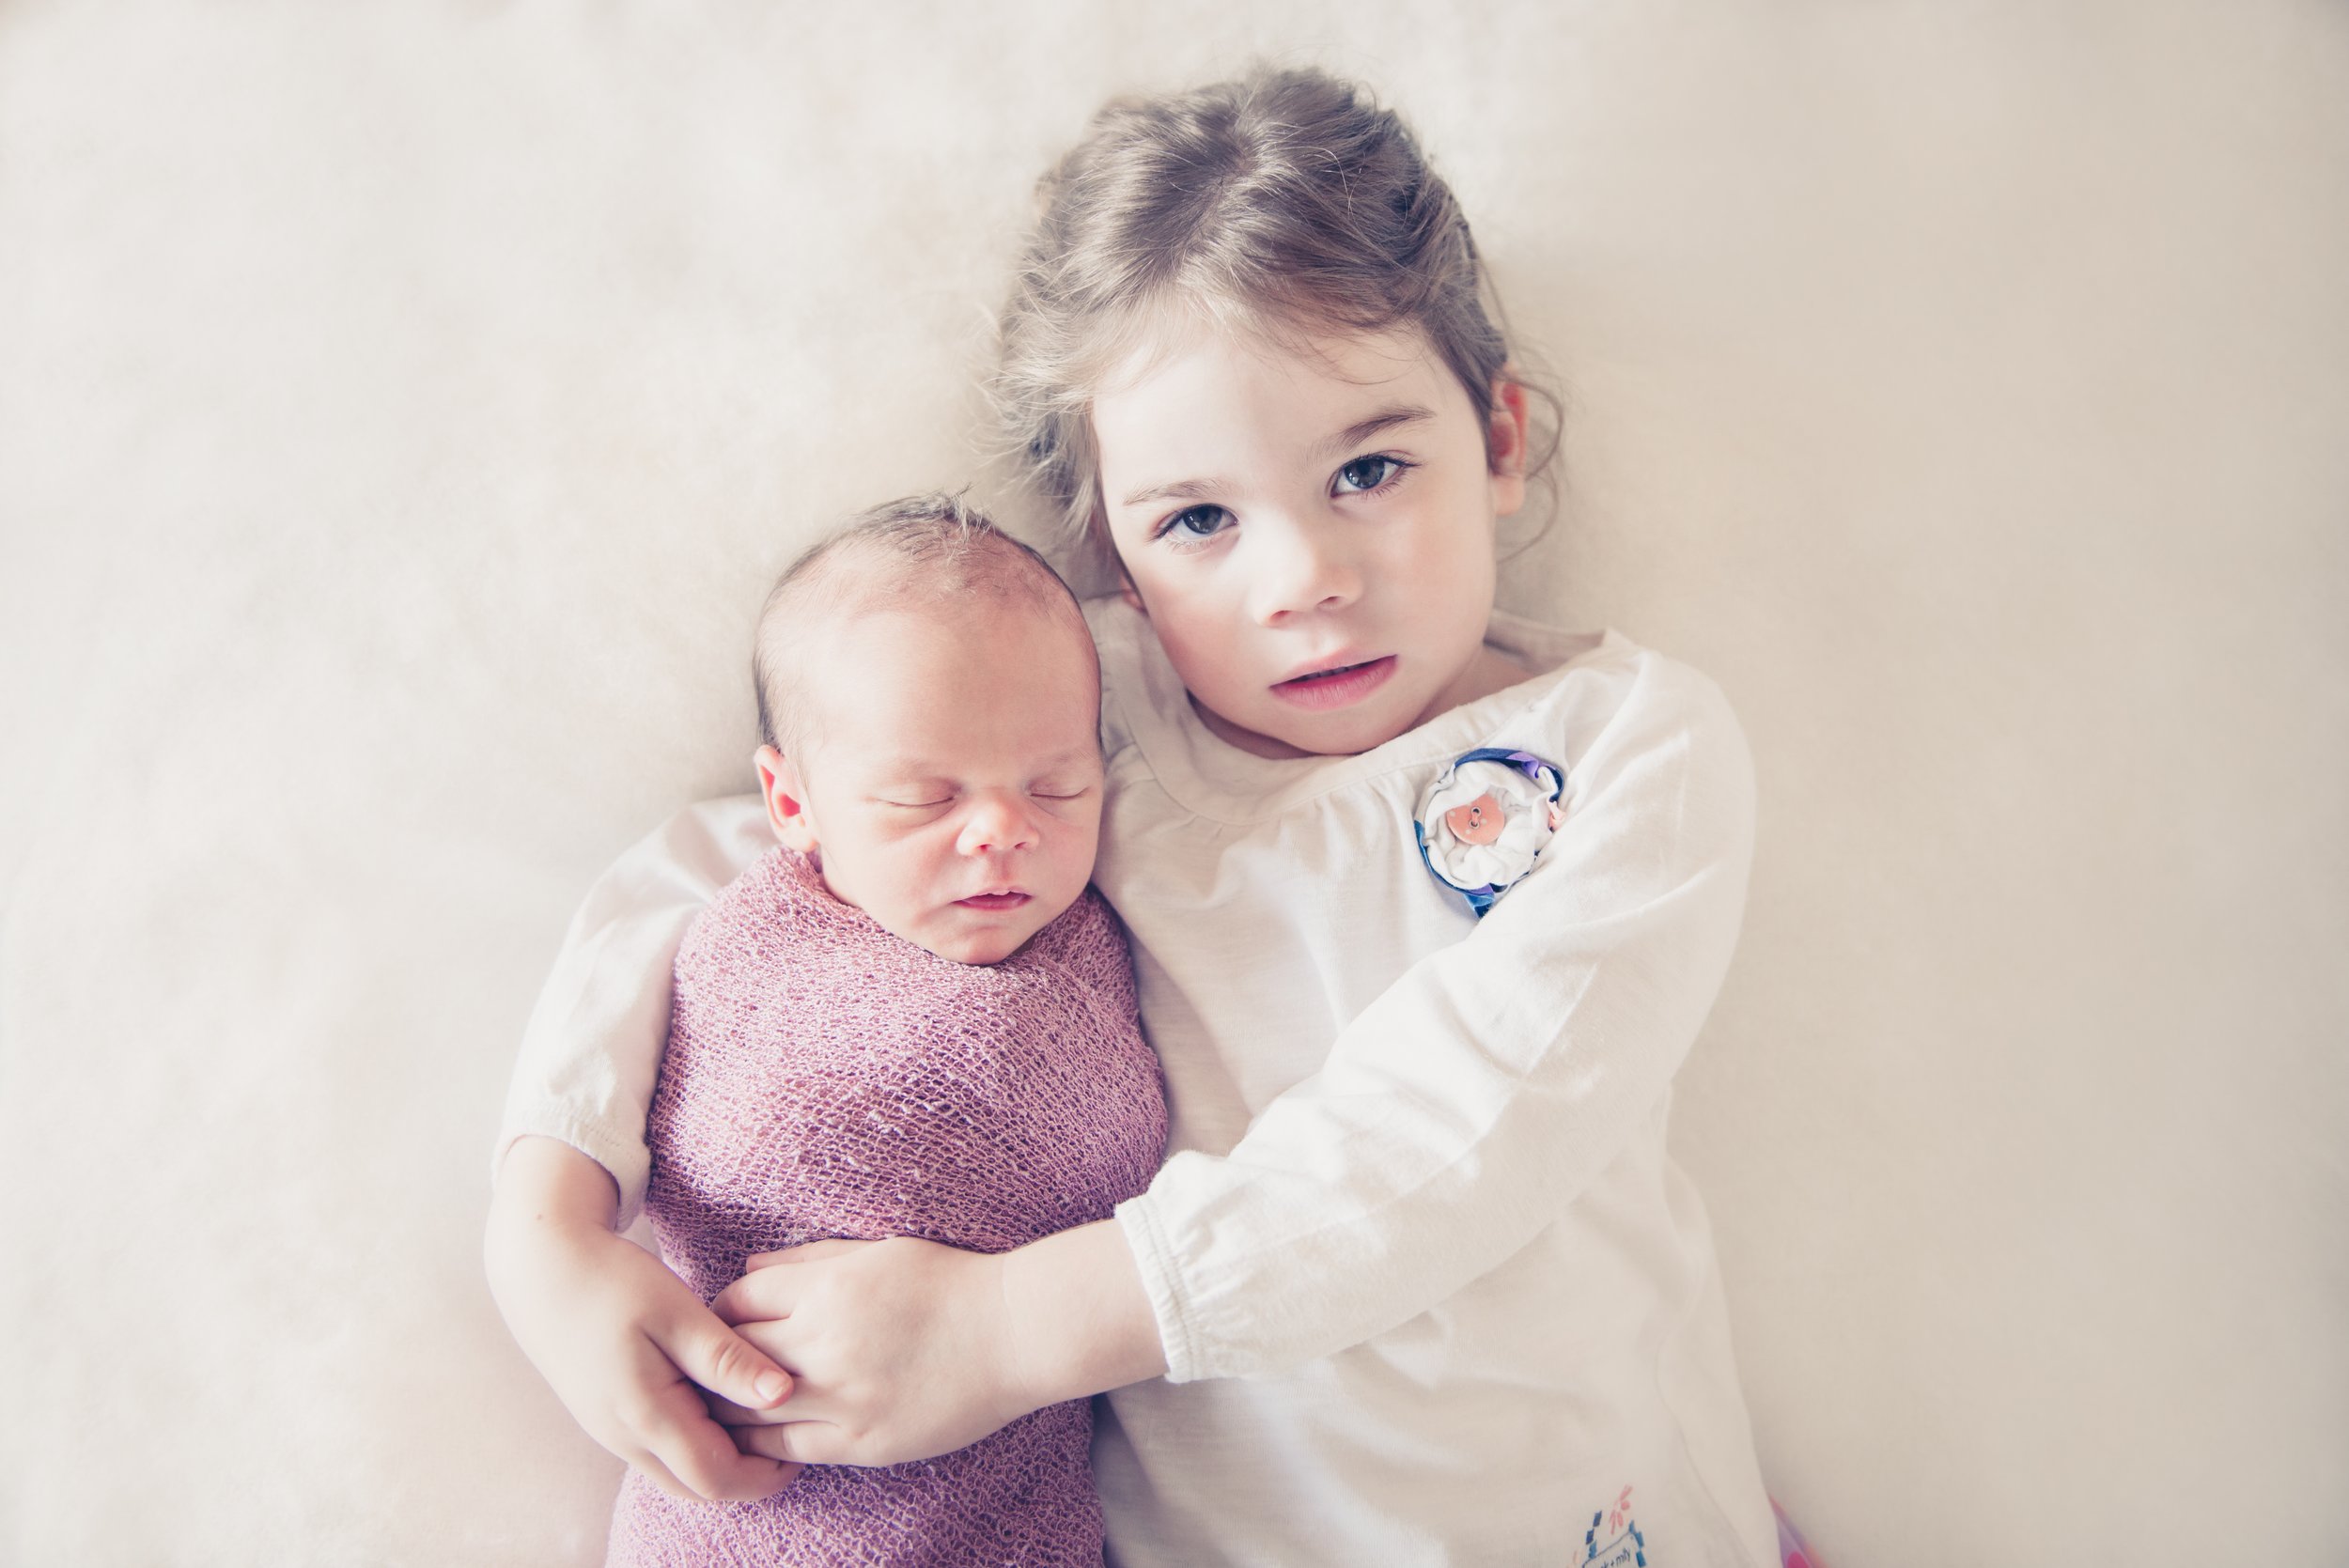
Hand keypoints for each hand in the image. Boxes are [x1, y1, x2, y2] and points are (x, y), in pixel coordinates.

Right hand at [484, 1136, 802, 1501]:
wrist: (541, 1267)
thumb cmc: (611, 1281)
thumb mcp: (676, 1311)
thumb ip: (727, 1358)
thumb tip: (783, 1395)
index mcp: (645, 1414)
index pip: (716, 1477)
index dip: (765, 1475)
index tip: (801, 1452)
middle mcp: (624, 1436)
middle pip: (698, 1487)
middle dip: (747, 1478)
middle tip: (788, 1445)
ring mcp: (611, 1430)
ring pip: (677, 1474)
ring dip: (721, 1462)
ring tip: (760, 1424)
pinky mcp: (608, 1415)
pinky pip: (659, 1452)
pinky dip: (695, 1445)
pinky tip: (720, 1408)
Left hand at [706, 1237, 1031, 1467]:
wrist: (1016, 1333)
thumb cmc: (952, 1283)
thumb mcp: (879, 1251)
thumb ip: (809, 1259)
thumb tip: (748, 1268)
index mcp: (829, 1287)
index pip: (739, 1299)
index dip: (722, 1309)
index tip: (724, 1319)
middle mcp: (826, 1342)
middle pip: (733, 1353)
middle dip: (713, 1357)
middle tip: (704, 1366)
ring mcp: (844, 1397)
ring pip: (748, 1409)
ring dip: (725, 1407)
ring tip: (715, 1407)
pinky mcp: (863, 1441)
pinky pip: (789, 1448)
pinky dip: (762, 1442)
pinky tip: (756, 1437)